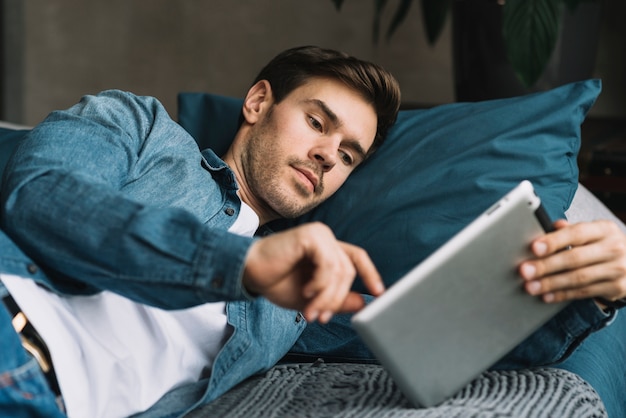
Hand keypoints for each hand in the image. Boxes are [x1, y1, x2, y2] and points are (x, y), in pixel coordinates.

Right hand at [242, 222, 384, 322]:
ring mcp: (319, 234)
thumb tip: (363, 303)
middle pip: (349, 271)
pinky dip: (320, 284)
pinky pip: (329, 264)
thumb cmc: (275, 282)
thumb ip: (337, 299)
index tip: (379, 294)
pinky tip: (306, 291)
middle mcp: (325, 238)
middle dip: (336, 299)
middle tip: (320, 317)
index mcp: (327, 250)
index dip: (370, 274)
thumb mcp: (311, 298)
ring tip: (310, 310)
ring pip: (341, 271)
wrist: (248, 273)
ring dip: (327, 296)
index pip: (357, 258)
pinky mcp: (311, 235)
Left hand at [519, 219, 625, 304]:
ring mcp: (618, 269)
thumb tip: (549, 226)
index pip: (576, 233)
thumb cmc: (602, 245)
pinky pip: (584, 292)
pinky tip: (547, 296)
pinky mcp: (617, 288)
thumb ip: (570, 231)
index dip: (554, 241)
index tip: (534, 248)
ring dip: (551, 284)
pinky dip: (563, 295)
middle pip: (574, 258)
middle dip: (546, 265)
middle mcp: (614, 248)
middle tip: (524, 271)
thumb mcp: (592, 233)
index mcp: (604, 229)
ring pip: (578, 278)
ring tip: (530, 286)